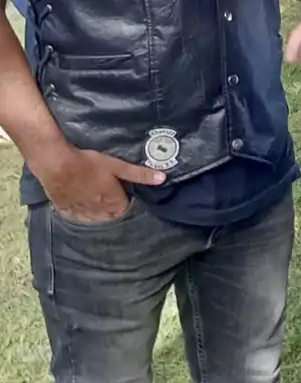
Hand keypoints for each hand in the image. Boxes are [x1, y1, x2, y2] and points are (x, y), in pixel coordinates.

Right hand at [33, 145, 163, 222]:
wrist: (55, 163)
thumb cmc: (88, 163)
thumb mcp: (117, 165)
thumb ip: (139, 174)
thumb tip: (163, 178)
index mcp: (112, 202)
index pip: (125, 210)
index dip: (126, 201)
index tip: (125, 193)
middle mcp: (97, 211)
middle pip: (110, 216)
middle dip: (114, 209)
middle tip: (112, 196)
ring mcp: (80, 212)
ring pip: (94, 219)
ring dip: (99, 214)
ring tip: (99, 202)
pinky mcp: (65, 210)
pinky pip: (77, 217)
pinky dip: (81, 214)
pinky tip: (82, 206)